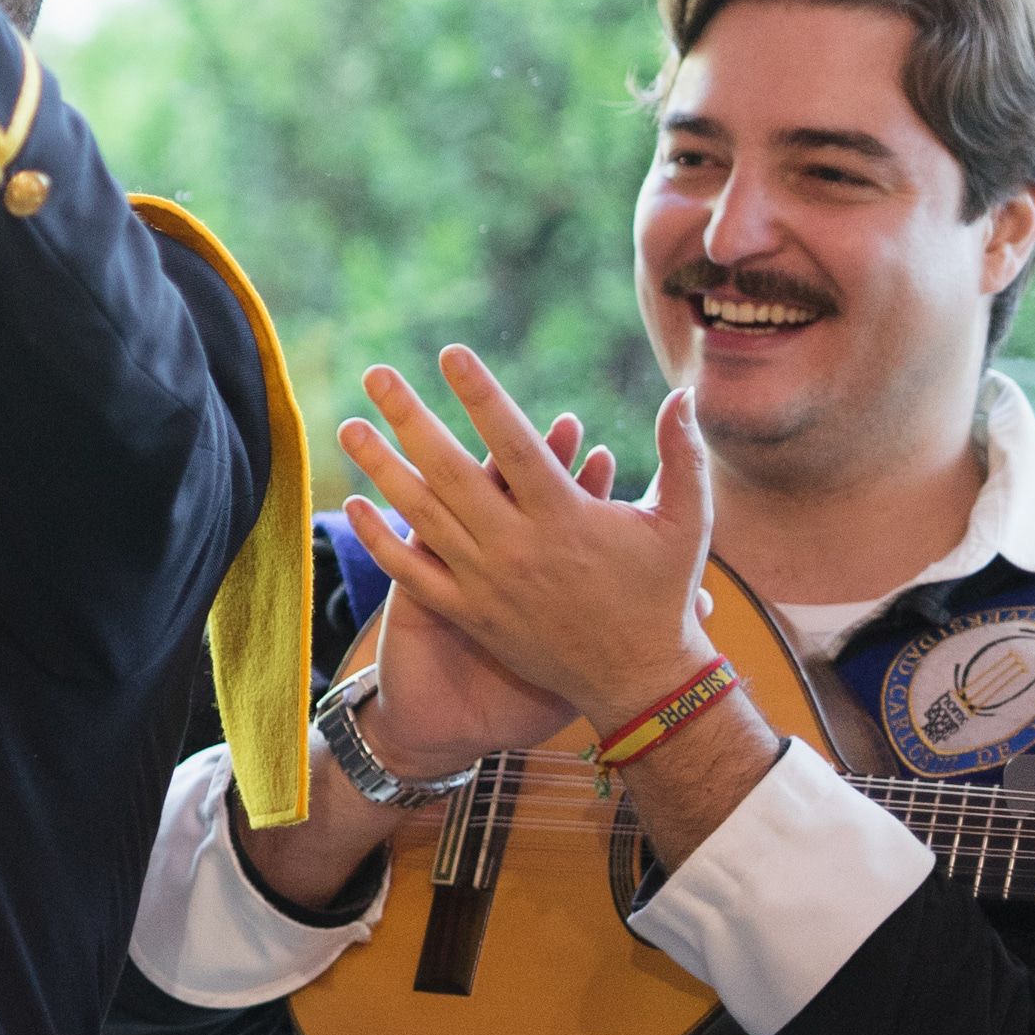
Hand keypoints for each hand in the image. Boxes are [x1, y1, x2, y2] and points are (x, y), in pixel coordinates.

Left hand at [338, 352, 713, 733]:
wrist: (640, 681)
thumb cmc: (664, 594)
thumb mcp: (686, 523)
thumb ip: (680, 455)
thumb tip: (682, 394)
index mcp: (567, 517)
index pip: (513, 443)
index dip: (481, 395)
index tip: (451, 353)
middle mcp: (519, 547)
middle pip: (451, 471)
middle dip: (410, 418)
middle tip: (376, 374)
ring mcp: (488, 582)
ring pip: (422, 516)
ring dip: (381, 468)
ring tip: (348, 426)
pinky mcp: (471, 613)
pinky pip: (413, 572)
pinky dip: (380, 539)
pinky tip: (355, 503)